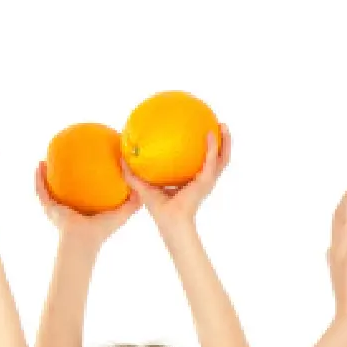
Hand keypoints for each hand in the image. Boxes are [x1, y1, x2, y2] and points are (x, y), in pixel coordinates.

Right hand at [35, 162, 140, 246]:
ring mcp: (57, 209)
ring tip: (45, 159)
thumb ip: (133, 203)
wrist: (84, 238)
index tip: (87, 163)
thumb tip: (142, 188)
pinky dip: (38, 178)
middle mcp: (70, 209)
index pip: (84, 194)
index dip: (85, 181)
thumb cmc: (102, 229)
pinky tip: (40, 164)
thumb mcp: (122, 214)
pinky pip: (40, 190)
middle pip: (64, 190)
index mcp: (85, 211)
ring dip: (45, 175)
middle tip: (64, 159)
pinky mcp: (49, 207)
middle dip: (62, 177)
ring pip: (48, 189)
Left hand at [120, 125, 230, 243]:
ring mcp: (207, 181)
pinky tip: (209, 134)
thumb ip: (134, 175)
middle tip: (219, 125)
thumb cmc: (160, 210)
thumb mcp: (145, 188)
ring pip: (223, 159)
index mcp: (194, 182)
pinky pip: (211, 161)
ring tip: (223, 125)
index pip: (204, 164)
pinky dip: (212, 148)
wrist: (170, 222)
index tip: (204, 132)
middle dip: (223, 142)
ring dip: (225, 142)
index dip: (207, 150)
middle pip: (220, 160)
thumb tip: (121, 159)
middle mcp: (204, 180)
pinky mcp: (205, 181)